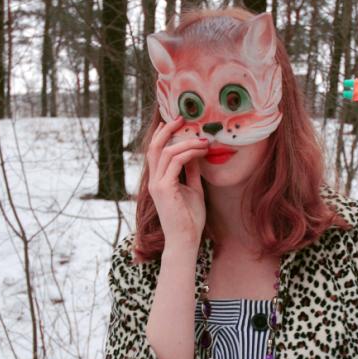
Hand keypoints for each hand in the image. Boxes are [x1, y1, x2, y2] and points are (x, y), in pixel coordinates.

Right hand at [146, 115, 209, 248]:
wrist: (185, 240)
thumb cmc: (190, 219)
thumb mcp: (193, 190)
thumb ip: (191, 172)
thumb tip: (196, 155)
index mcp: (158, 180)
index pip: (156, 152)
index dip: (164, 135)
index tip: (178, 123)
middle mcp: (154, 180)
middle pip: (155, 147)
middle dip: (169, 130)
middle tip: (183, 118)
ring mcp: (157, 184)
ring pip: (166, 151)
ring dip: (186, 142)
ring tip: (203, 140)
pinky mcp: (164, 188)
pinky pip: (175, 162)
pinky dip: (189, 153)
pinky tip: (201, 151)